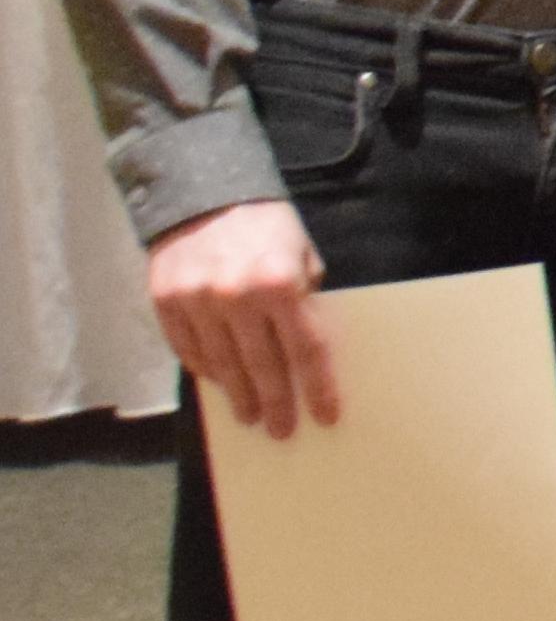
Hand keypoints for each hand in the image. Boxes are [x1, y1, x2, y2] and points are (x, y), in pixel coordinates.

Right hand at [151, 199, 335, 434]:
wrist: (202, 191)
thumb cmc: (265, 226)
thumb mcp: (303, 254)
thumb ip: (305, 300)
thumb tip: (308, 349)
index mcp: (280, 283)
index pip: (305, 349)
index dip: (317, 387)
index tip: (325, 416)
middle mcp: (236, 295)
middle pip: (262, 366)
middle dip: (276, 403)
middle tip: (282, 429)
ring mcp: (196, 300)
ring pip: (221, 364)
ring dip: (238, 395)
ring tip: (250, 415)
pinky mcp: (165, 300)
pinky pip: (187, 348)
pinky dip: (205, 369)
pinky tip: (219, 382)